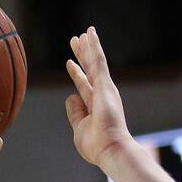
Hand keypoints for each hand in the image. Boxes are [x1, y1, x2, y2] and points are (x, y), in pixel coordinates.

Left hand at [65, 26, 130, 169]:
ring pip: (93, 62)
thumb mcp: (79, 128)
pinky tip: (90, 34)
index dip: (76, 73)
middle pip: (89, 70)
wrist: (110, 149)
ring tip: (83, 32)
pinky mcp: (105, 84)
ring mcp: (104, 89)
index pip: (84, 85)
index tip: (70, 62)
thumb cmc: (96, 145)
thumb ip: (75, 112)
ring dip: (88, 46)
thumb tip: (70, 96)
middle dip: (82, 55)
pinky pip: (98, 60)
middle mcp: (101, 95)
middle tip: (76, 40)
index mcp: (95, 106)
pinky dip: (94, 46)